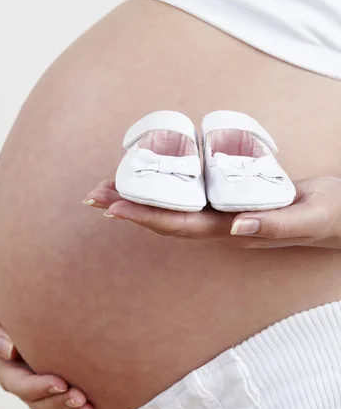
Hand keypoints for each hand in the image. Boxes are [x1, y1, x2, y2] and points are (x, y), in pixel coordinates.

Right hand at [0, 308, 97, 408]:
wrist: (30, 315)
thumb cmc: (8, 317)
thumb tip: (10, 350)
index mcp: (9, 373)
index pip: (23, 386)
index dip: (41, 388)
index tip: (61, 383)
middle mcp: (26, 387)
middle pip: (41, 405)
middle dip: (61, 403)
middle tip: (81, 398)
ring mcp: (43, 393)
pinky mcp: (59, 393)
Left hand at [83, 177, 340, 248]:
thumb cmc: (330, 215)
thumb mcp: (310, 217)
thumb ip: (277, 225)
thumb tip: (237, 227)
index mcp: (237, 230)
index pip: (182, 225)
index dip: (147, 216)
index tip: (113, 207)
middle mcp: (224, 224)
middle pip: (166, 218)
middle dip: (129, 207)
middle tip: (91, 194)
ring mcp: (225, 214)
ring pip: (174, 208)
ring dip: (140, 199)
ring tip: (106, 188)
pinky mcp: (231, 199)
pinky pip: (190, 195)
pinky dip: (164, 188)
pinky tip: (148, 179)